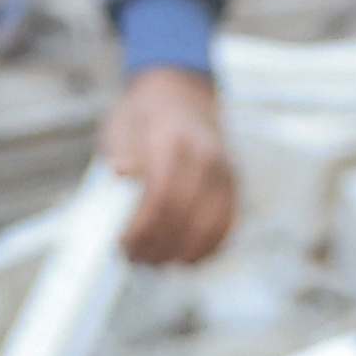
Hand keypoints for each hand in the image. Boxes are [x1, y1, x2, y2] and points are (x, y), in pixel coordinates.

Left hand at [99, 65, 238, 268]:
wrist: (182, 94)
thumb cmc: (145, 115)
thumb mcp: (122, 125)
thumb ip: (122, 151)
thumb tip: (121, 172)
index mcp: (174, 141)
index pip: (162, 197)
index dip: (141, 228)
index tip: (121, 244)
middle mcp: (206, 158)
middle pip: (185, 217)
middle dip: (156, 246)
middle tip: (132, 258)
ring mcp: (225, 173)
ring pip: (210, 227)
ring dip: (180, 253)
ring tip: (154, 261)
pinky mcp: (234, 185)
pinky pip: (227, 225)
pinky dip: (207, 248)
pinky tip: (184, 257)